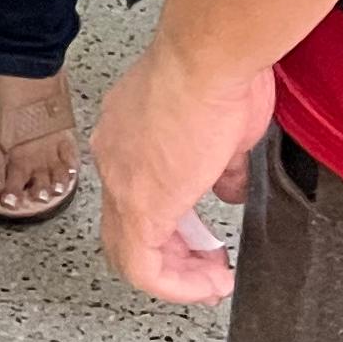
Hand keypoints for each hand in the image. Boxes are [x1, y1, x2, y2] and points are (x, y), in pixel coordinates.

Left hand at [94, 32, 270, 305]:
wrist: (209, 58)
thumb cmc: (216, 69)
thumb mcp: (223, 125)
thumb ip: (220, 165)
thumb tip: (228, 188)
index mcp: (128, 127)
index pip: (134, 188)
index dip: (168, 219)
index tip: (201, 234)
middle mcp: (114, 153)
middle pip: (125, 224)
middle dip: (172, 253)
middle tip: (206, 265)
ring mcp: (120, 179)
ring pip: (130, 249)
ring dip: (176, 271)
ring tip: (212, 278)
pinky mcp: (140, 205)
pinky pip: (144, 266)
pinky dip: (178, 284)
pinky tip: (212, 280)